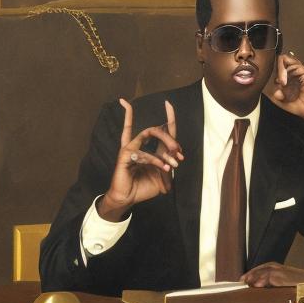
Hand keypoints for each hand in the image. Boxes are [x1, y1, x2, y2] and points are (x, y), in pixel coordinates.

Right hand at [97, 99, 183, 221]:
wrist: (128, 198)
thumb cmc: (143, 187)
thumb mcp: (163, 177)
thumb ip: (169, 167)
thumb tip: (176, 160)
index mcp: (150, 149)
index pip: (161, 130)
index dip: (166, 117)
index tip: (168, 104)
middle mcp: (139, 145)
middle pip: (156, 129)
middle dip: (170, 138)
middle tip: (179, 152)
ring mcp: (131, 148)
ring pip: (149, 133)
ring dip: (165, 146)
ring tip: (174, 163)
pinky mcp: (125, 155)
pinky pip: (144, 152)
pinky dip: (156, 160)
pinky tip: (163, 168)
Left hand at [240, 262, 303, 287]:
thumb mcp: (291, 289)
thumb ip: (280, 289)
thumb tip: (267, 294)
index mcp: (284, 271)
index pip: (266, 268)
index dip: (254, 273)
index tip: (244, 279)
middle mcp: (284, 269)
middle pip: (264, 267)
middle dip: (252, 273)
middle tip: (241, 280)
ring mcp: (285, 272)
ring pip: (266, 270)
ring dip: (255, 275)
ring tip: (246, 282)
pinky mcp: (287, 277)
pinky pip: (272, 276)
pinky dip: (263, 279)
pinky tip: (256, 285)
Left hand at [270, 53, 303, 120]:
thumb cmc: (299, 106)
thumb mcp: (280, 100)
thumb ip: (273, 93)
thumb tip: (267, 86)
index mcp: (290, 76)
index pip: (277, 65)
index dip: (272, 71)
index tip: (274, 83)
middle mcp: (295, 72)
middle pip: (280, 59)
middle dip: (275, 69)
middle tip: (277, 82)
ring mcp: (300, 71)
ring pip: (284, 58)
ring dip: (280, 70)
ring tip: (281, 83)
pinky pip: (293, 64)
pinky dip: (285, 72)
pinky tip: (284, 82)